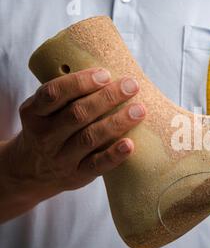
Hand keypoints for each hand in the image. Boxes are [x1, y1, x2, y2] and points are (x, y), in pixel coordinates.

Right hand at [6, 68, 145, 203]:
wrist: (32, 172)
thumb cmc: (49, 130)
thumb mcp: (43, 111)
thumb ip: (67, 94)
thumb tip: (110, 72)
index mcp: (34, 113)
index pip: (54, 93)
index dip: (80, 82)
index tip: (105, 74)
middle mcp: (45, 136)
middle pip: (77, 114)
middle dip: (107, 97)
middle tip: (131, 85)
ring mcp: (60, 158)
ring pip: (89, 138)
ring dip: (116, 122)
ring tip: (139, 110)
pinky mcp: (77, 175)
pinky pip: (97, 165)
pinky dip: (114, 155)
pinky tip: (130, 145)